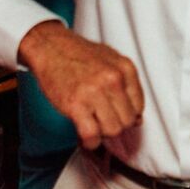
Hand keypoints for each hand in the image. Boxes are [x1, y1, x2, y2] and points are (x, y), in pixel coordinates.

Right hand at [19, 22, 141, 149]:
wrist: (50, 47)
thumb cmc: (79, 55)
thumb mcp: (111, 60)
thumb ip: (127, 86)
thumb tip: (138, 118)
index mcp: (125, 68)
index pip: (139, 106)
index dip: (127, 115)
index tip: (116, 115)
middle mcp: (113, 79)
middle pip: (127, 121)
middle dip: (115, 124)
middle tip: (102, 119)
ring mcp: (94, 92)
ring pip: (112, 130)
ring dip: (102, 133)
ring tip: (93, 123)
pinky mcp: (75, 104)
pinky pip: (92, 135)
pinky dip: (90, 141)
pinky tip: (86, 136)